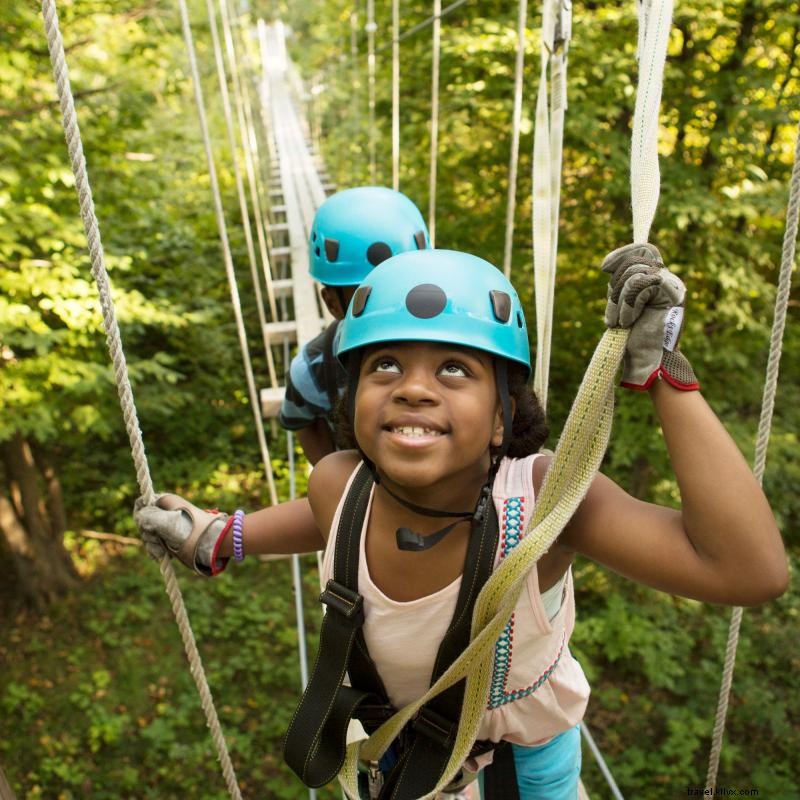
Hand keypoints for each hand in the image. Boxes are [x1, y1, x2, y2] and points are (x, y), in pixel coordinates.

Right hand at [134, 494, 228, 575]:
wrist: (214, 544)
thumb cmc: (193, 533)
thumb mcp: (168, 524)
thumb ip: (150, 517)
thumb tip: (139, 516)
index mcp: (166, 501)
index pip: (142, 504)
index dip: (140, 516)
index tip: (145, 528)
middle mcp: (167, 510)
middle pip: (144, 521)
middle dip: (147, 535)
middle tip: (157, 543)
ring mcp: (170, 524)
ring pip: (149, 534)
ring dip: (152, 545)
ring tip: (161, 553)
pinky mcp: (173, 537)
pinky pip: (157, 542)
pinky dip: (156, 550)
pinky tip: (161, 556)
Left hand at [602, 243, 698, 390]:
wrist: (647, 360)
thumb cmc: (634, 338)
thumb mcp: (621, 305)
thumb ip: (621, 285)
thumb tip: (607, 266)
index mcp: (656, 279)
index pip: (643, 249)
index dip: (622, 253)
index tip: (604, 268)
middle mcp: (667, 279)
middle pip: (633, 262)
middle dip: (614, 289)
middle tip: (611, 318)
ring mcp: (672, 285)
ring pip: (633, 274)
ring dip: (619, 301)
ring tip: (621, 322)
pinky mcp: (672, 293)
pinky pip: (639, 285)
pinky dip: (628, 305)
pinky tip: (629, 321)